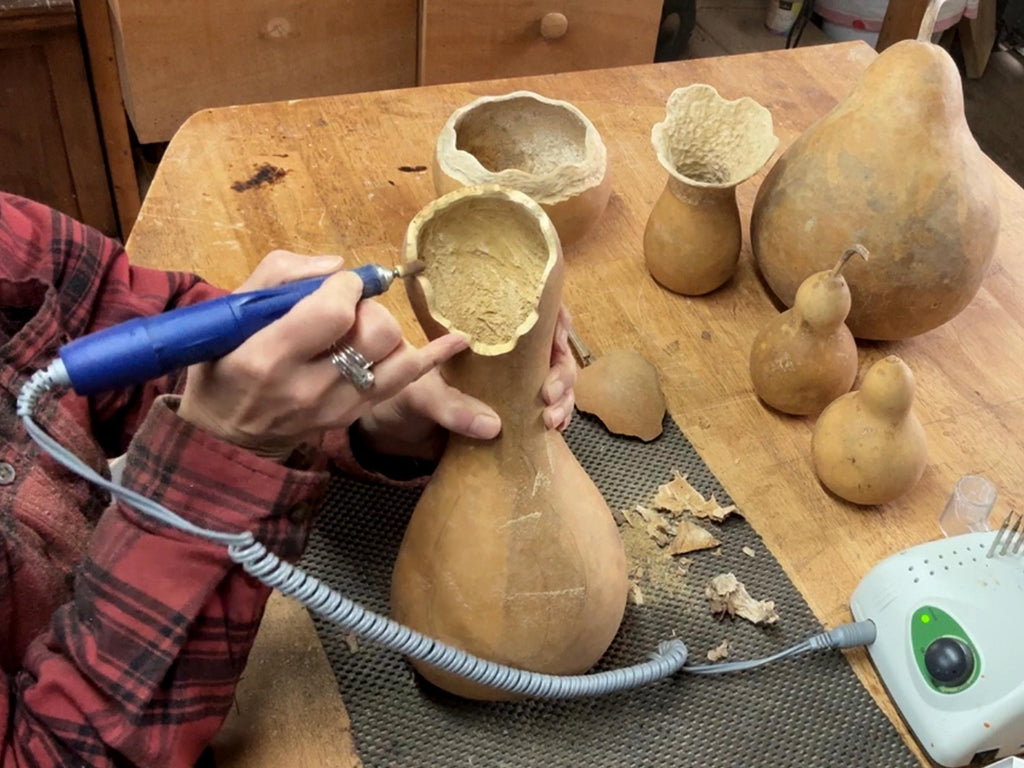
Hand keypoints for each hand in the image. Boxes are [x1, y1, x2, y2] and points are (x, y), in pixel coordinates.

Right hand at [178, 251, 467, 460]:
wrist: (228, 433)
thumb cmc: (225, 361)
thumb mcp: (233, 310)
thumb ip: (282, 274)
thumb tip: (339, 266)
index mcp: (269, 356)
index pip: (334, 311)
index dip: (346, 287)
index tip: (339, 285)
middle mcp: (306, 386)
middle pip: (376, 333)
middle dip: (369, 308)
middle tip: (346, 309)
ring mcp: (334, 407)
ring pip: (395, 357)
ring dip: (386, 330)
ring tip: (360, 329)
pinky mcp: (352, 416)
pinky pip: (405, 382)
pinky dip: (433, 357)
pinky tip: (459, 340)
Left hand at [355, 304, 578, 461]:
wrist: (397, 431)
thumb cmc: (405, 396)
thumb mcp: (422, 395)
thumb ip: (451, 407)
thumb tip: (493, 426)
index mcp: (486, 335)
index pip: (534, 313)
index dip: (556, 323)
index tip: (558, 343)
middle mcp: (507, 356)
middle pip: (555, 352)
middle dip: (562, 373)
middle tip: (548, 396)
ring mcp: (516, 384)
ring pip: (558, 383)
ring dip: (564, 400)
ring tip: (550, 421)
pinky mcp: (516, 413)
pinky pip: (548, 411)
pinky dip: (558, 419)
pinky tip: (554, 430)